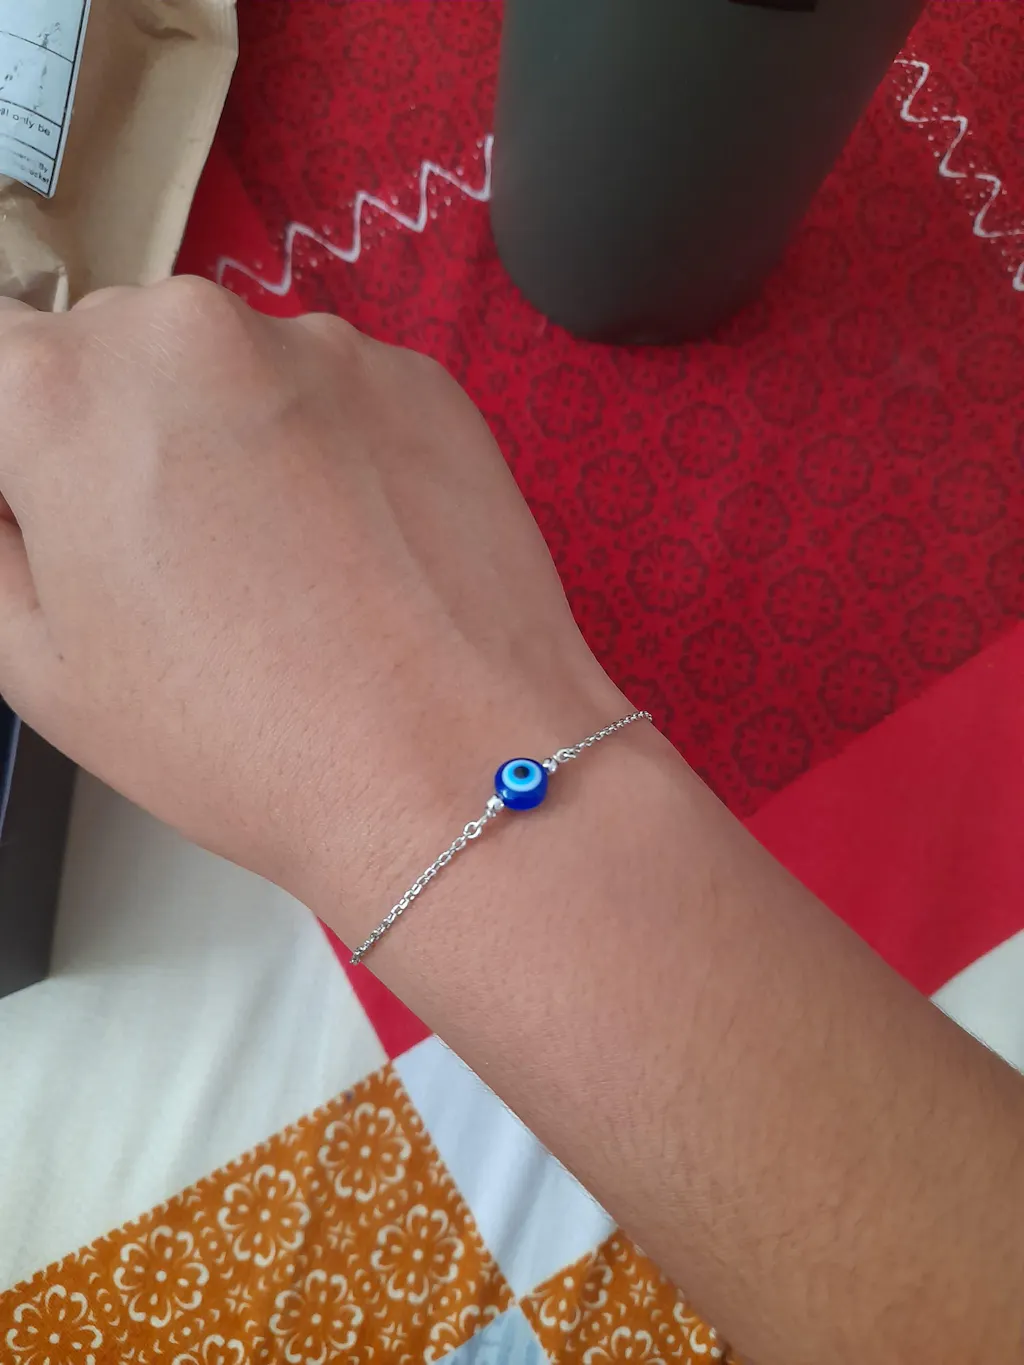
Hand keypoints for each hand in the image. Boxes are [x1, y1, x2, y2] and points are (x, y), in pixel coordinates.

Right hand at [0, 280, 623, 917]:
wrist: (444, 767)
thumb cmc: (247, 736)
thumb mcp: (38, 661)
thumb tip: (11, 497)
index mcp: (62, 389)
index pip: (0, 364)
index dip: (24, 451)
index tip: (57, 508)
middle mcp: (188, 331)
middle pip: (118, 354)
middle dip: (126, 436)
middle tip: (175, 557)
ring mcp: (319, 346)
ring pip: (235, 372)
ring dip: (234, 438)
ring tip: (280, 567)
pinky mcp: (417, 377)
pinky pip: (337, 394)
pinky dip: (330, 449)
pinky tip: (349, 551)